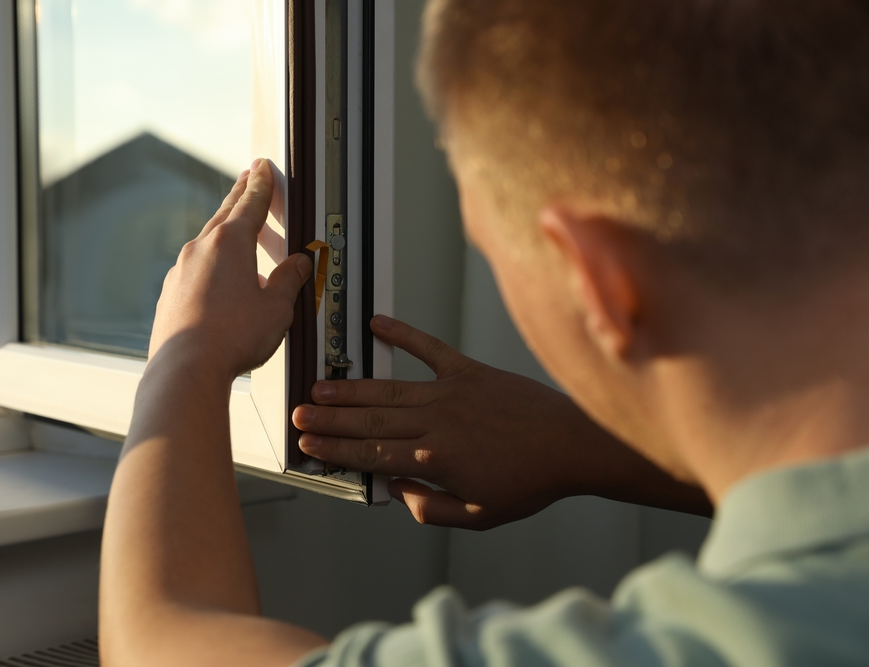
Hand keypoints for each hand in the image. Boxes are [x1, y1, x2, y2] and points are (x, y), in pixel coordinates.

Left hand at [147, 158, 311, 383]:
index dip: (261, 184)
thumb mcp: (277, 307)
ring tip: (239, 234)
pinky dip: (211, 263)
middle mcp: (201, 249)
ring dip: (225, 231)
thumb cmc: (232, 337)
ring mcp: (182, 270)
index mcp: (231, 243)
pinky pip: (196, 268)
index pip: (251, 203)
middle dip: (239, 195)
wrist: (187, 367)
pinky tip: (220, 280)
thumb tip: (299, 264)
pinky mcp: (171, 292)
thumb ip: (290, 280)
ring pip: (208, 241)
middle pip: (225, 213)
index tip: (262, 168)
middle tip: (247, 179)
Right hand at [292, 316, 599, 529]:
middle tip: (298, 416)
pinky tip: (377, 323)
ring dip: (350, 389)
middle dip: (329, 420)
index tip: (308, 447)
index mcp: (435, 459)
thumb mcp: (479, 516)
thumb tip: (395, 489)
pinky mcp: (469, 371)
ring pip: (387, 390)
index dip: (335, 451)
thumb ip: (430, 507)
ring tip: (319, 388)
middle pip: (370, 422)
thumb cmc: (531, 483)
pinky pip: (429, 348)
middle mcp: (436, 422)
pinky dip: (403, 333)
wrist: (574, 445)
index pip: (371, 456)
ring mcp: (451, 392)